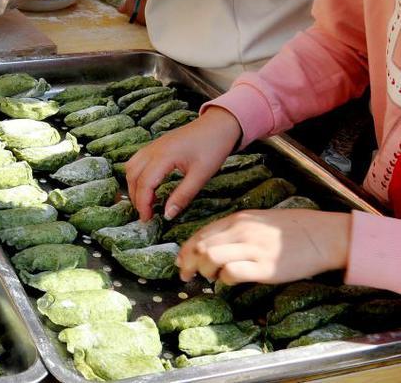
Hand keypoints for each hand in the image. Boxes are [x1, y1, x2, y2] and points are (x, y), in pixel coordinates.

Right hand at [125, 107, 243, 220]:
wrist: (218, 125)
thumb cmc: (213, 148)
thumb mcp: (201, 175)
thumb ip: (183, 195)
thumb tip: (168, 215)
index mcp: (163, 156)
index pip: (144, 184)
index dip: (143, 204)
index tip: (147, 220)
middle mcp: (152, 150)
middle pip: (133, 176)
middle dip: (135, 197)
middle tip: (146, 214)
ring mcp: (152, 146)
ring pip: (131, 168)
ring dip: (133, 186)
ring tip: (144, 202)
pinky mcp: (155, 146)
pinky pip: (136, 161)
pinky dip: (136, 176)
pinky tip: (147, 185)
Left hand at [177, 210, 351, 284]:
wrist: (322, 235)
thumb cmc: (290, 230)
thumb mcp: (257, 221)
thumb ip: (234, 231)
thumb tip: (212, 247)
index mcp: (237, 220)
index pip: (200, 234)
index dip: (186, 250)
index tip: (180, 262)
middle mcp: (241, 232)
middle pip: (201, 246)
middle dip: (188, 263)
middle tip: (187, 276)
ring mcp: (253, 249)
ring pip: (211, 258)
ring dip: (205, 271)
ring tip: (211, 277)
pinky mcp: (265, 267)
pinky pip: (233, 273)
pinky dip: (225, 279)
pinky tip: (230, 281)